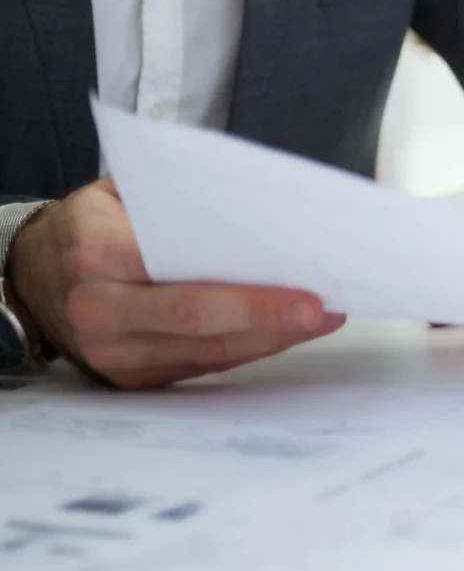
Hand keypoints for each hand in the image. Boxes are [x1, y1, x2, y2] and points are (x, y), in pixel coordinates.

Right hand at [3, 179, 343, 388]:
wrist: (30, 275)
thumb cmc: (91, 224)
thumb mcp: (120, 193)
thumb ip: (178, 197)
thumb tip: (263, 205)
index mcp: (98, 255)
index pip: (185, 281)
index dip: (250, 293)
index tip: (307, 288)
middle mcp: (101, 311)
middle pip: (200, 324)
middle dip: (270, 321)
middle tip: (326, 312)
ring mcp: (112, 352)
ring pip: (206, 353)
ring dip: (270, 339)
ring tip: (322, 319)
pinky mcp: (127, 376)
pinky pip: (199, 366)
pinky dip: (246, 350)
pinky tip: (284, 333)